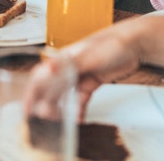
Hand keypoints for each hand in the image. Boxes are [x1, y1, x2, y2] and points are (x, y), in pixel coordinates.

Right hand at [29, 15, 163, 118]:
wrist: (134, 43)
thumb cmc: (111, 43)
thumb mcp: (88, 55)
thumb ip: (67, 64)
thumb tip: (46, 69)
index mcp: (63, 58)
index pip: (40, 76)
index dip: (31, 93)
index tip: (28, 109)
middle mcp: (68, 66)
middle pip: (51, 87)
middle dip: (45, 104)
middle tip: (45, 119)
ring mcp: (80, 75)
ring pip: (64, 95)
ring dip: (60, 108)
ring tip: (60, 121)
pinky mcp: (91, 82)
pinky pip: (80, 99)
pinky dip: (78, 109)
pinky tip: (78, 118)